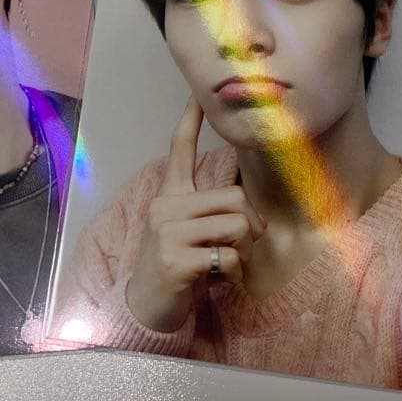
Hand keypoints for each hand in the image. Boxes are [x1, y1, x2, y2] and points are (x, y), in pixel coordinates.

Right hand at [126, 97, 265, 332]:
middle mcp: (165, 207)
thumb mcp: (189, 233)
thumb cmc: (176, 267)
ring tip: (226, 262)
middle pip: (233, 197)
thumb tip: (255, 220)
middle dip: (250, 225)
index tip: (197, 94)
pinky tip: (216, 280)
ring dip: (244, 251)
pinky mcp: (175, 260)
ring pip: (237, 225)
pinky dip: (233, 272)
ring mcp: (167, 233)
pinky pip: (228, 256)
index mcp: (169, 196)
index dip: (190, 120)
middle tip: (241, 246)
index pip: (179, 150)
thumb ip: (214, 215)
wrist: (146, 306)